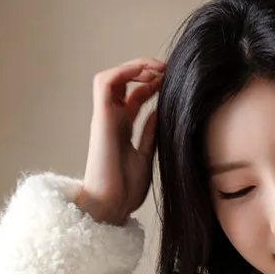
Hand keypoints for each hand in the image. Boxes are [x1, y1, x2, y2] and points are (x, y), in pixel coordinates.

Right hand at [76, 56, 165, 224]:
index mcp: (123, 129)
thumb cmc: (125, 189)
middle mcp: (113, 119)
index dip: (152, 86)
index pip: (135, 97)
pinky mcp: (101, 117)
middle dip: (145, 72)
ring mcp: (106, 117)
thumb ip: (150, 132)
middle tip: (169, 70)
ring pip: (114, 78)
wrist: (110, 206)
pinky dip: (124, 72)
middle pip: (125, 83)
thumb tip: (161, 111)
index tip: (173, 83)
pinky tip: (146, 74)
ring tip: (158, 68)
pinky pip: (105, 82)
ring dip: (135, 68)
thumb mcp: (146, 155)